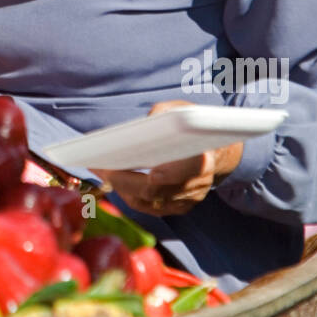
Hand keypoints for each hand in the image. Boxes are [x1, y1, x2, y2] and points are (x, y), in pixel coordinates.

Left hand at [91, 100, 243, 216]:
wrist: (218, 150)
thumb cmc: (195, 126)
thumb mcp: (183, 109)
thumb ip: (164, 114)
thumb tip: (142, 124)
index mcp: (204, 160)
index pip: (186, 172)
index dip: (165, 174)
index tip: (147, 171)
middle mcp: (196, 186)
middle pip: (156, 191)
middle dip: (125, 180)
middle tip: (101, 166)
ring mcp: (186, 200)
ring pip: (147, 202)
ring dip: (120, 187)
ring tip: (98, 169)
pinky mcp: (176, 207)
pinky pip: (147, 206)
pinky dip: (127, 193)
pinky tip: (111, 178)